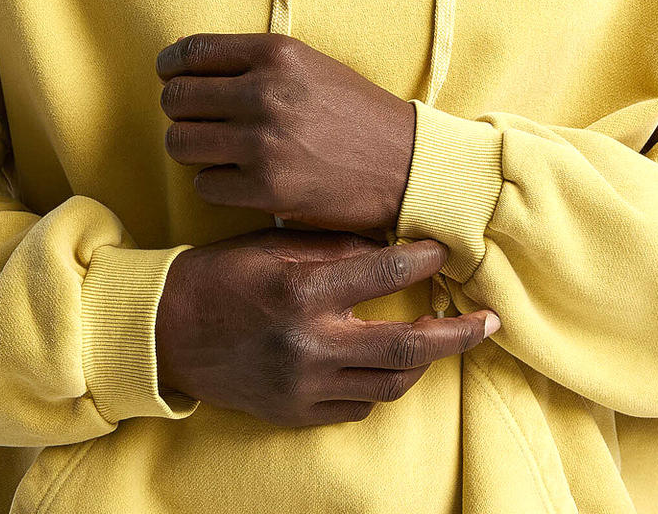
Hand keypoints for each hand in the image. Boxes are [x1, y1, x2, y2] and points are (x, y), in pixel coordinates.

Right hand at [155, 228, 500, 426]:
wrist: (167, 331)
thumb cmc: (221, 275)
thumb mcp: (273, 244)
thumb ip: (334, 248)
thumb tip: (389, 246)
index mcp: (303, 289)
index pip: (384, 273)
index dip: (424, 258)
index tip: (446, 249)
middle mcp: (309, 342)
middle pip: (406, 347)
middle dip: (458, 334)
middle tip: (489, 322)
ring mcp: (303, 385)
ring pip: (389, 384)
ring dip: (422, 361)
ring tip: (440, 341)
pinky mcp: (294, 413)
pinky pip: (357, 406)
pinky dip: (379, 385)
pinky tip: (383, 364)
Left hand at [156, 32, 415, 231]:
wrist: (406, 165)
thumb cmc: (356, 113)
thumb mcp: (311, 65)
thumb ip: (256, 62)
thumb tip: (189, 68)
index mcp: (277, 54)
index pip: (192, 52)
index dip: (170, 65)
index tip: (169, 74)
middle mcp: (266, 93)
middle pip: (176, 98)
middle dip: (178, 109)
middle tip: (195, 118)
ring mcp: (264, 144)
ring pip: (180, 143)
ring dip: (191, 147)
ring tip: (215, 148)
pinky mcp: (266, 190)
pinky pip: (204, 184)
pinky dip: (215, 182)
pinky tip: (239, 177)